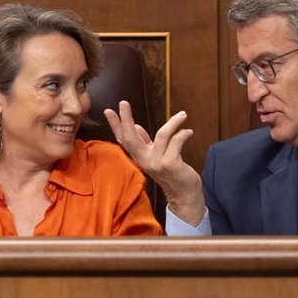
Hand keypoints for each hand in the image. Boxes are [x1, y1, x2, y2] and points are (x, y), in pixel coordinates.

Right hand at [104, 101, 204, 224]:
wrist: (185, 194)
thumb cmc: (172, 172)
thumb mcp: (156, 156)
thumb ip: (146, 143)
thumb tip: (135, 127)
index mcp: (140, 158)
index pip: (123, 140)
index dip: (115, 125)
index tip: (108, 111)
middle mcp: (145, 161)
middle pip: (131, 138)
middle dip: (126, 119)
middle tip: (123, 103)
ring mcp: (157, 164)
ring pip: (162, 135)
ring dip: (173, 122)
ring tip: (182, 115)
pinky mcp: (170, 164)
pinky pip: (176, 141)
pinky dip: (183, 133)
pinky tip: (189, 132)